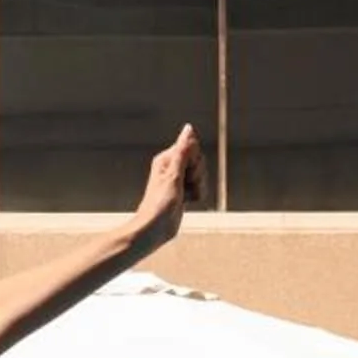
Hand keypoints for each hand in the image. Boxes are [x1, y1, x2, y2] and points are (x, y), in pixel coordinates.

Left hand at [134, 126, 203, 247]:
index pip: (193, 148)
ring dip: (197, 187)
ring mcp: (180, 180)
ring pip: (202, 176)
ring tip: (184, 197)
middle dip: (197, 175)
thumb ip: (183, 151)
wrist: (155, 229)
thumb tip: (189, 128)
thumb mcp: (174, 175)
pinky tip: (186, 203)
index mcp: (168, 158)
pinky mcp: (184, 192)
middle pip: (200, 162)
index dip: (193, 161)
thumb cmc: (159, 202)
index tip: (184, 172)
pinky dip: (197, 196)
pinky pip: (201, 188)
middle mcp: (174, 167)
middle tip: (183, 187)